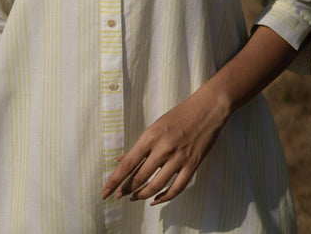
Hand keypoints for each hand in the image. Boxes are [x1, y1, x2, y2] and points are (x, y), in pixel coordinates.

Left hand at [101, 86, 228, 205]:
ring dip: (142, 195)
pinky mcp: (192, 165)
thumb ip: (139, 146)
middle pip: (140, 177)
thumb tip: (119, 161)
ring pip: (156, 185)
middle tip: (119, 196)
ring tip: (135, 198)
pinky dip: (165, 198)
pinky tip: (156, 199)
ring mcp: (178, 158)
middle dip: (127, 190)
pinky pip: (176, 188)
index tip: (104, 192)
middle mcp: (163, 148)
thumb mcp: (155, 126)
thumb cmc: (178, 116)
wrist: (206, 110)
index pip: (128, 164)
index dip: (114, 181)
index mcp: (151, 136)